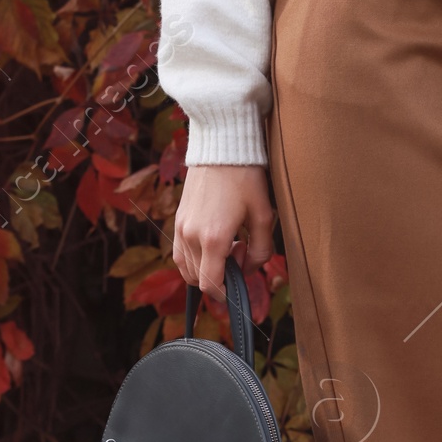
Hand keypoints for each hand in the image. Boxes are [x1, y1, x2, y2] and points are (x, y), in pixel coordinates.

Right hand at [172, 164, 274, 303]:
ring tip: (228, 246)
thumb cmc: (246, 179)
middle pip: (198, 279)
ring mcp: (180, 228)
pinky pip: (180, 252)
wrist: (221, 147)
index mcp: (214, 239)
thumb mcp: (264, 215)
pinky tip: (214, 242)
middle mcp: (191, 237)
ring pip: (186, 268)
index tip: (238, 285)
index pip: (211, 285)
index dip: (225, 294)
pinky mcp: (177, 219)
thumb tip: (250, 269)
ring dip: (206, 268)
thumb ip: (261, 250)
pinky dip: (194, 258)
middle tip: (240, 254)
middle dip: (220, 278)